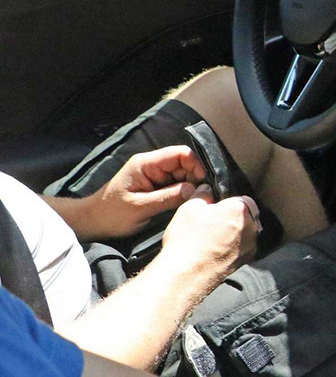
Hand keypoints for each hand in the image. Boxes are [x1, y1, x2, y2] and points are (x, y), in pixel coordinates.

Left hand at [80, 145, 206, 239]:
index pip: (180, 154)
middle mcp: (153, 166)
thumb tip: (195, 190)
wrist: (93, 222)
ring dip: (191, 187)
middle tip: (200, 197)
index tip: (202, 185)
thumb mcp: (140, 208)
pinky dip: (185, 193)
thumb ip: (168, 197)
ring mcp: (155, 176)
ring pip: (184, 175)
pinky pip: (177, 186)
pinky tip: (187, 203)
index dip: (196, 166)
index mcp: (146, 164)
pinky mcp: (157, 187)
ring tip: (195, 202)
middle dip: (196, 178)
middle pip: (185, 164)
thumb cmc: (111, 214)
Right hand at [158, 184, 260, 287]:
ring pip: (243, 233)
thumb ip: (203, 194)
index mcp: (241, 209)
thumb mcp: (189, 208)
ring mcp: (250, 247)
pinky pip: (240, 249)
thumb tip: (207, 190)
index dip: (226, 203)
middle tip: (209, 224)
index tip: (214, 209)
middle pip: (244, 216)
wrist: (185, 277)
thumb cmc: (187, 241)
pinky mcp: (244, 262)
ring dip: (231, 234)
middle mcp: (251, 227)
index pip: (240, 199)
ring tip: (209, 240)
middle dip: (230, 218)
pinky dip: (230, 249)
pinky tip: (212, 252)